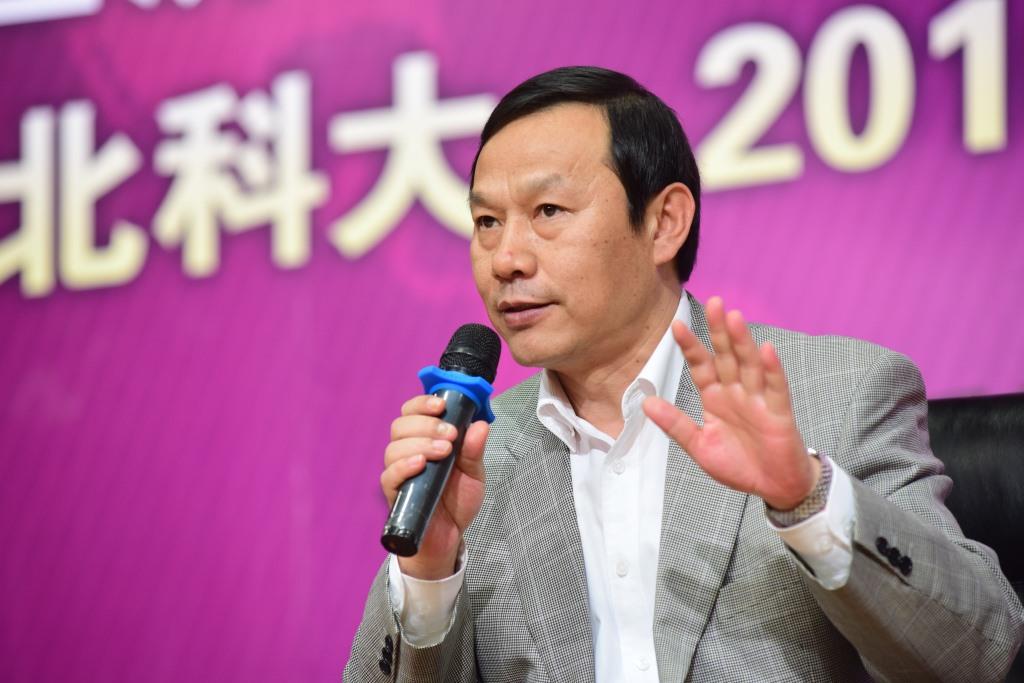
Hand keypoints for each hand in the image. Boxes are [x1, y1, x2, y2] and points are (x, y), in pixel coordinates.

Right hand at [381, 395, 488, 579]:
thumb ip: (474, 450)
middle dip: (426, 424)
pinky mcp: (394, 494)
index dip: (422, 403)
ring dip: (420, 443)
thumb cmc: (457, 501)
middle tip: (450, 435)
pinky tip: (421, 465)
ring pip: (394, 447)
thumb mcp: (474, 473)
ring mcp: (399, 473)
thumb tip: (479, 424)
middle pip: (401, 425)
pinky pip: (389, 475)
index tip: (441, 405)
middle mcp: (407, 452)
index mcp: (424, 440)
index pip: (412, 412)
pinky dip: (404, 466)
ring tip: (444, 452)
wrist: (450, 537)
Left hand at [642, 297, 819, 510]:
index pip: (701, 366)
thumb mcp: (699, 446)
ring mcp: (758, 400)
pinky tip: (766, 349)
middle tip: (713, 302)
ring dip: (742, 342)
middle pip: (726, 356)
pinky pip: (775, 388)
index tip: (676, 325)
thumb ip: (675, 424)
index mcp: (715, 398)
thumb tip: (646, 403)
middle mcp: (736, 392)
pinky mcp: (779, 413)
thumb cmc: (738, 464)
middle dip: (718, 330)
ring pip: (749, 365)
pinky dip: (771, 369)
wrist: (773, 487)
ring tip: (734, 318)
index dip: (690, 346)